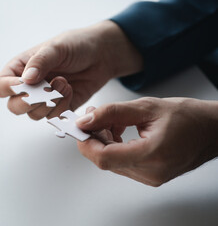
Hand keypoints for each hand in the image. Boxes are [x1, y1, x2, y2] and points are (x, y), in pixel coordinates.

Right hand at [0, 20, 141, 119]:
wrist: (101, 55)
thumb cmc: (76, 45)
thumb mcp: (57, 47)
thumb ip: (40, 61)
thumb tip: (26, 79)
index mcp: (19, 69)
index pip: (0, 86)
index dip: (8, 89)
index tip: (25, 84)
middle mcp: (27, 87)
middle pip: (14, 106)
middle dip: (30, 101)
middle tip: (46, 90)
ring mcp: (42, 99)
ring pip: (33, 115)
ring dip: (49, 103)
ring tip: (64, 83)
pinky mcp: (58, 108)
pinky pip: (53, 117)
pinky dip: (62, 107)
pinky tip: (70, 90)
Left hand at [76, 97, 217, 186]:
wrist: (213, 130)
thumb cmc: (189, 117)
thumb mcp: (147, 107)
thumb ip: (112, 113)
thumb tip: (85, 121)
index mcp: (152, 155)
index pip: (104, 157)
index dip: (86, 143)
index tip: (79, 127)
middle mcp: (151, 172)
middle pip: (105, 160)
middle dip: (94, 137)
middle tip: (94, 116)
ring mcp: (151, 177)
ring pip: (112, 161)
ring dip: (104, 141)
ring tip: (112, 120)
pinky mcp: (150, 176)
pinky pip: (122, 163)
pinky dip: (114, 146)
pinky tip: (119, 130)